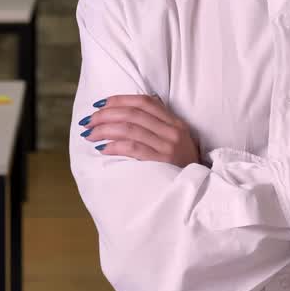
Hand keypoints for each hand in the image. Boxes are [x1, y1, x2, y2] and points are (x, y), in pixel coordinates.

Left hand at [79, 94, 200, 166]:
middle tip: (88, 121)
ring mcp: (168, 146)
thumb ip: (158, 125)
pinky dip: (115, 146)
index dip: (119, 100)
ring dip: (105, 130)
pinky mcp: (162, 162)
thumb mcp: (177, 139)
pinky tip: (103, 149)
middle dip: (105, 115)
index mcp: (174, 121)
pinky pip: (134, 148)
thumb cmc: (183, 165)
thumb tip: (127, 113)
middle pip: (133, 113)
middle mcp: (172, 130)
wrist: (201, 190)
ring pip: (130, 129)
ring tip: (90, 135)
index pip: (144, 102)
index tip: (100, 104)